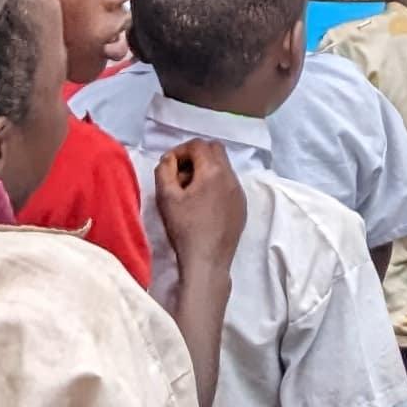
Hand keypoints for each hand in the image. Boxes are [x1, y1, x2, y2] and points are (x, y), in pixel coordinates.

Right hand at [150, 138, 243, 271]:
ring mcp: (239, 191)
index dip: (180, 150)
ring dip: (206, 169)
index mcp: (213, 171)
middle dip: (196, 155)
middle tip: (180, 173)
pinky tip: (204, 203)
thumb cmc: (184, 228)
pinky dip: (216, 183)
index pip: (198, 145)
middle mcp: (231, 176)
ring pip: (223, 166)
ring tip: (190, 190)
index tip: (169, 166)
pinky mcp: (242, 206)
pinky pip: (229, 183)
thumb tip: (169, 159)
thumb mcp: (166, 197)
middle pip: (215, 150)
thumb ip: (164, 170)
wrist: (207, 261)